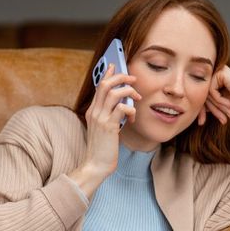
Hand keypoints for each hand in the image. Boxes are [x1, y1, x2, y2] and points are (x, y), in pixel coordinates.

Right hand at [69, 64, 141, 197]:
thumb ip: (110, 116)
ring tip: (137, 98)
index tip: (115, 65)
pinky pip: (122, 108)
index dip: (108, 73)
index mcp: (92, 111)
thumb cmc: (102, 149)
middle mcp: (94, 112)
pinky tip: (133, 119)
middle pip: (106, 84)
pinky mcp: (109, 126)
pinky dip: (131, 110)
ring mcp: (100, 118)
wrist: (95, 165)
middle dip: (121, 77)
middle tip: (133, 79)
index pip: (99, 86)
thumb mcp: (103, 129)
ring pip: (114, 92)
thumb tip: (123, 105)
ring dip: (128, 91)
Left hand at [203, 65, 229, 130]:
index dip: (201, 110)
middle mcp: (215, 73)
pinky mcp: (222, 73)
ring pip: (206, 92)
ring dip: (215, 106)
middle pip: (202, 93)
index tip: (201, 122)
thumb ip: (205, 103)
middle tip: (219, 119)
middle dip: (210, 109)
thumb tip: (191, 108)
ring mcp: (218, 71)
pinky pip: (211, 89)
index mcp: (214, 79)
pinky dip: (218, 99)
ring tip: (225, 113)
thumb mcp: (216, 105)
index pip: (201, 94)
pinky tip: (228, 103)